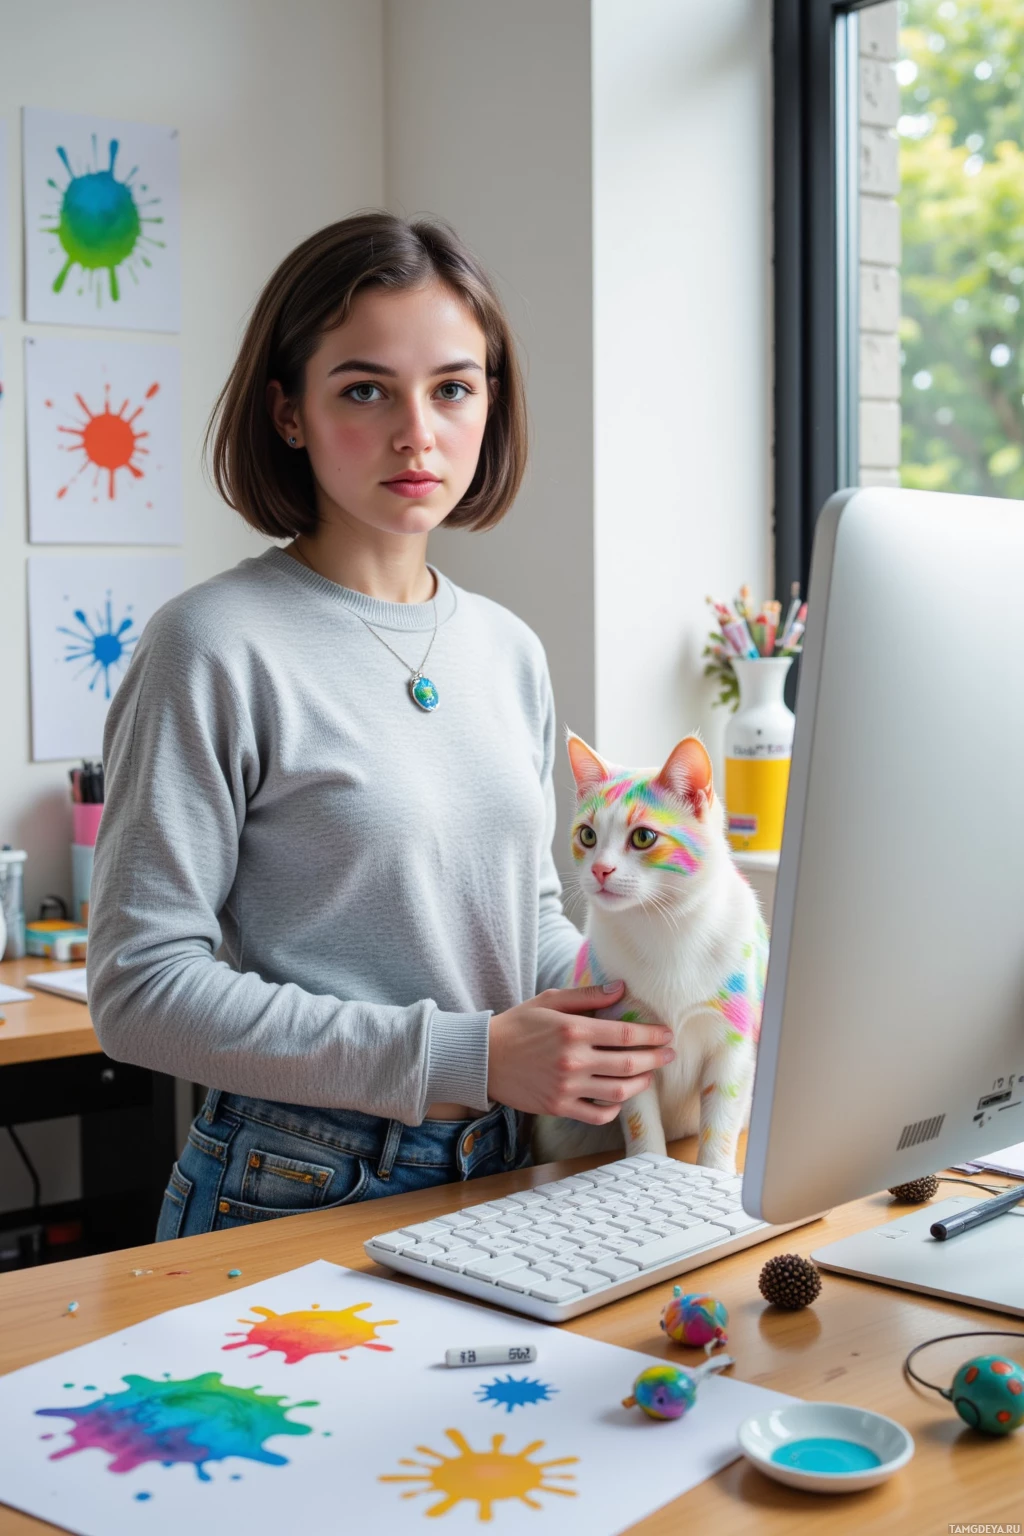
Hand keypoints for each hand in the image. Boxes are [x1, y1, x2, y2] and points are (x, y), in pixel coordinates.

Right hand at [486, 980, 674, 1123]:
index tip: (666, 1034)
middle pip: (628, 1064)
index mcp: (573, 1030)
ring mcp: (566, 1087)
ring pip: (618, 1091)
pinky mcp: (558, 1106)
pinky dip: (614, 1108)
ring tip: (649, 1075)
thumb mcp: (550, 1000)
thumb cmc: (518, 1024)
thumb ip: (587, 995)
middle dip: (656, 1059)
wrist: (484, 1057)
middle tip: (669, 1054)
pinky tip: (619, 1098)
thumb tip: (621, 989)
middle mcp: (573, 1060)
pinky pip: (597, 1114)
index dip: (651, 1035)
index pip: (624, 1034)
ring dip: (641, 1084)